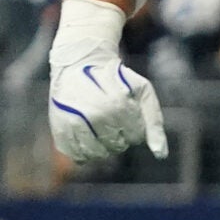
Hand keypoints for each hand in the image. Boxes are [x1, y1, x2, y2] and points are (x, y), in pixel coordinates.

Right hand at [47, 47, 165, 164]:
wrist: (78, 64)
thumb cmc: (116, 80)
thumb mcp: (143, 92)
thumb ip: (154, 123)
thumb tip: (160, 155)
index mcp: (116, 106)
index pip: (135, 137)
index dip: (135, 128)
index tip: (128, 114)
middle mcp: (93, 116)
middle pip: (117, 146)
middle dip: (120, 137)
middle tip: (113, 119)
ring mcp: (73, 123)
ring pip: (97, 154)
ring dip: (103, 147)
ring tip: (101, 128)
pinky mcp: (59, 129)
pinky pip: (76, 155)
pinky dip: (85, 152)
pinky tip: (88, 137)